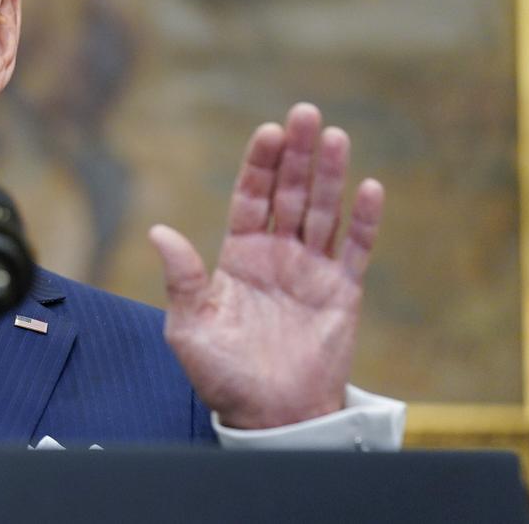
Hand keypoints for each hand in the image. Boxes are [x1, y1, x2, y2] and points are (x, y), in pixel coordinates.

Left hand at [149, 103, 383, 428]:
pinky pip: (356, 250)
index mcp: (239, 255)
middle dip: (296, 154)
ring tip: (334, 136)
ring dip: (330, 174)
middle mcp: (276, 254)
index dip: (259, 165)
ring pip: (323, 211)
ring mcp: (311, 270)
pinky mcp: (342, 292)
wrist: (269, 416)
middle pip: (289, 192)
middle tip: (304, 113)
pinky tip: (370, 186)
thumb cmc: (223, 373)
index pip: (250, 197)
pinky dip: (364, 220)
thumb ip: (182, 278)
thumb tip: (159, 233)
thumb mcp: (190, 327)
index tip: (267, 132)